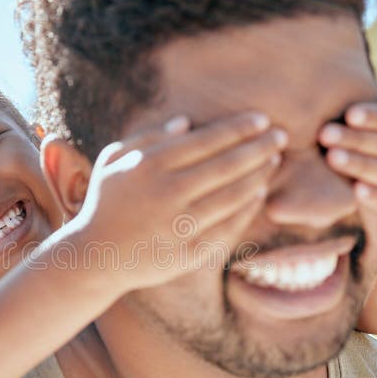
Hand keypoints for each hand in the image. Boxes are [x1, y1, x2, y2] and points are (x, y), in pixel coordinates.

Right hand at [72, 112, 285, 290]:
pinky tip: (259, 194)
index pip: (207, 140)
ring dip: (259, 176)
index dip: (239, 129)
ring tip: (274, 162)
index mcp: (149, 165)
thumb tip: (186, 123)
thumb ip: (147, 138)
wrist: (94, 257)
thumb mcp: (114, 162)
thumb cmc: (106, 202)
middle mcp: (167, 193)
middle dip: (259, 148)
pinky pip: (227, 228)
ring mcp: (178, 226)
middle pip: (226, 165)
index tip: (262, 120)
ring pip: (232, 196)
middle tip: (282, 136)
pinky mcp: (187, 254)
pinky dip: (247, 210)